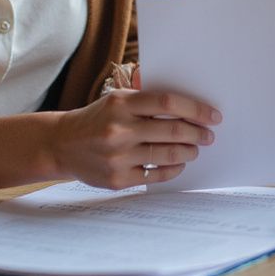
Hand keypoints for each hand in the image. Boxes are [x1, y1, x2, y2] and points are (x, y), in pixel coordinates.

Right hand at [50, 89, 220, 189]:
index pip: (167, 102)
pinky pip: (156, 175)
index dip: (195, 109)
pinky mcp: (117, 179)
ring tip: (195, 148)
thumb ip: (145, 96)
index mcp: (121, 103)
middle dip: (197, 133)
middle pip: (171, 130)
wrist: (62, 144)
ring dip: (188, 151)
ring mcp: (118, 156)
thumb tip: (185, 100)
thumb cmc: (97, 118)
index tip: (213, 115)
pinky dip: (173, 169)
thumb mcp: (116, 99)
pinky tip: (178, 163)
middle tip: (209, 135)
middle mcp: (119, 129)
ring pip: (167, 154)